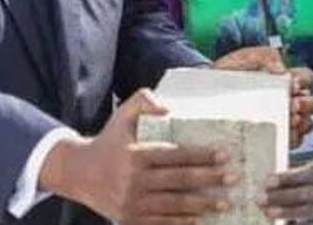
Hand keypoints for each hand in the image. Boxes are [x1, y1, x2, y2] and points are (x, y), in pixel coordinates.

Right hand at [40, 89, 233, 223]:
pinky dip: (182, 222)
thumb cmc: (109, 140)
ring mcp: (131, 204)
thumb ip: (143, 101)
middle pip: (179, 181)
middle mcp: (133, 181)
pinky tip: (201, 220)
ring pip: (174, 205)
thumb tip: (168, 108)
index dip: (201, 155)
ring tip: (225, 203)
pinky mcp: (129, 220)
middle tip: (233, 178)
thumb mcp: (121, 114)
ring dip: (202, 205)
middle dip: (209, 179)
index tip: (224, 154)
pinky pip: (161, 222)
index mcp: (135, 155)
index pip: (175, 155)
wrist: (78, 173)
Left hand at [212, 47, 312, 148]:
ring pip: (307, 124)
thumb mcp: (247, 57)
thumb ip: (266, 56)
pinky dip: (293, 139)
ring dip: (302, 123)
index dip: (304, 82)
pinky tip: (284, 135)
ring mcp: (284, 120)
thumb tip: (283, 71)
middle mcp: (290, 100)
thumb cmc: (230, 73)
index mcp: (287, 79)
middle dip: (306, 104)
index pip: (308, 79)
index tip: (292, 85)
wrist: (208, 94)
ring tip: (289, 121)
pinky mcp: (275, 138)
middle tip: (292, 105)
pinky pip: (293, 141)